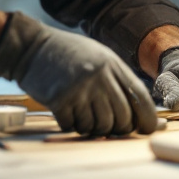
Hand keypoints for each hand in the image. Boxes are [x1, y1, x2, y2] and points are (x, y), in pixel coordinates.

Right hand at [0, 12, 157, 136]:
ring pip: (99, 127)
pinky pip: (75, 127)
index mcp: (111, 64)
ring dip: (93, 128)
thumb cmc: (67, 55)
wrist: (30, 48)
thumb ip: (118, 82)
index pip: (140, 97)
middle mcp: (98, 76)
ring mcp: (79, 89)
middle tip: (107, 125)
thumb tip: (143, 112)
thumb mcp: (98, 58)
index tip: (147, 129)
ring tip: (83, 113)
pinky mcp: (59, 101)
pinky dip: (73, 125)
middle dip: (118, 128)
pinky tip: (67, 112)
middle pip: (122, 118)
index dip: (148, 118)